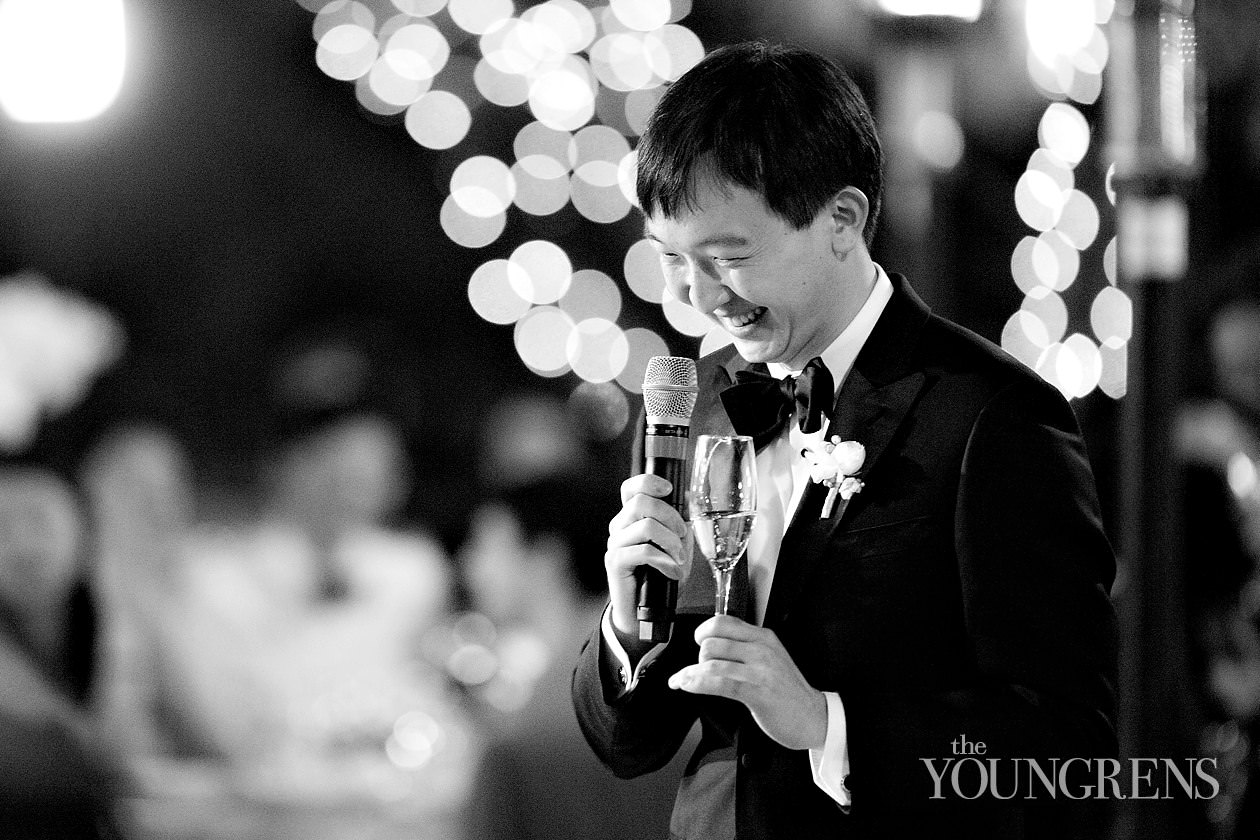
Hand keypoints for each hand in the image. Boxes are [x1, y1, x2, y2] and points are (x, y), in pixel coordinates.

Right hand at [605, 473, 693, 635]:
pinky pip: (644, 551)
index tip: (669, 490)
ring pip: (646, 526)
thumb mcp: (677, 544)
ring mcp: (615, 543)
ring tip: (679, 559)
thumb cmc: (662, 574)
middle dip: (671, 517)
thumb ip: (679, 522)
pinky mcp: (614, 562)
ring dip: (671, 542)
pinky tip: (672, 571)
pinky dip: (665, 561)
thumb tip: (687, 498)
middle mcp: (619, 526)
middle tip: (683, 537)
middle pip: (641, 502)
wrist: (646, 611)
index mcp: (632, 517)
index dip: (649, 482)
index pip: (631, 487)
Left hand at [668, 615, 827, 750]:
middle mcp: (761, 649)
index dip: (703, 631)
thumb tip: (712, 645)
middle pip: (712, 641)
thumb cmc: (789, 691)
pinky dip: (696, 684)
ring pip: (711, 662)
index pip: (723, 622)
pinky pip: (718, 683)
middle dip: (697, 657)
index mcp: (763, 637)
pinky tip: (687, 686)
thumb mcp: (771, 658)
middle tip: (700, 670)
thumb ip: (746, 648)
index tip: (698, 642)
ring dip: (690, 673)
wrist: (813, 717)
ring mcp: (759, 670)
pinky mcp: (757, 691)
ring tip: (685, 680)